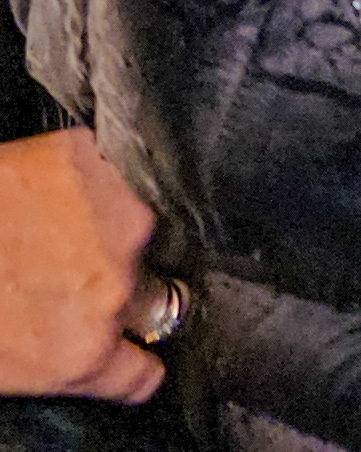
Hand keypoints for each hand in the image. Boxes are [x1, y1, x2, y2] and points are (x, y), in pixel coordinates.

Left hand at [0, 129, 164, 401]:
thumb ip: (54, 357)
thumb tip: (75, 343)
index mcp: (80, 353)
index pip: (141, 373)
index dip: (134, 360)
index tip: (129, 353)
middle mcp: (114, 288)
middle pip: (146, 292)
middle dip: (115, 284)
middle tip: (60, 273)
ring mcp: (114, 219)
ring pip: (131, 226)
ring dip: (99, 228)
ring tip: (42, 224)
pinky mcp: (91, 161)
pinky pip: (105, 173)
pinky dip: (80, 181)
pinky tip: (40, 190)